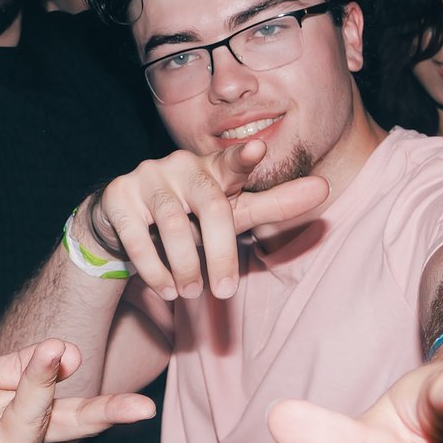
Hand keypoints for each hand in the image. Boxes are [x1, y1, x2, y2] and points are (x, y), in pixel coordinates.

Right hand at [86, 140, 330, 301]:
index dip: (244, 157)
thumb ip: (275, 203)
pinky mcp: (117, 196)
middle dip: (220, 254)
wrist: (123, 221)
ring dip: (185, 266)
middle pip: (211, 207)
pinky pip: (137, 236)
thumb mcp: (233, 212)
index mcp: (212, 167)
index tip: (258, 149)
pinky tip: (166, 288)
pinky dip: (154, 269)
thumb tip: (325, 188)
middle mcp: (180, 166)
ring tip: (190, 293)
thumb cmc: (190, 215)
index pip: (232, 161)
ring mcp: (146, 177)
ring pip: (172, 225)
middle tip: (224, 292)